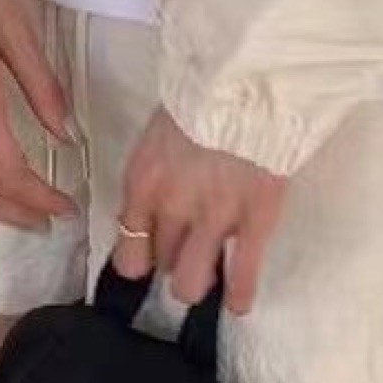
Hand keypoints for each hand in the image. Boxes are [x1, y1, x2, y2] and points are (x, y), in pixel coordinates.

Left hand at [113, 108, 287, 316]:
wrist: (251, 79)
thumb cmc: (206, 91)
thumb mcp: (162, 129)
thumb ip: (157, 168)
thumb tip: (160, 191)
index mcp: (143, 182)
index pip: (128, 246)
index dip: (140, 256)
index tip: (148, 255)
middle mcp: (171, 209)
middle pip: (161, 262)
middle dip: (172, 261)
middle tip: (185, 252)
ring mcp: (214, 219)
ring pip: (192, 282)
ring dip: (197, 281)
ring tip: (207, 276)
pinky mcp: (255, 220)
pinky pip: (243, 271)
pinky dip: (241, 292)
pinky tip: (239, 303)